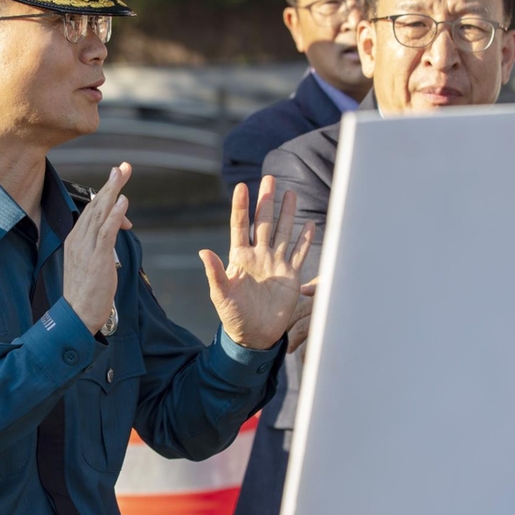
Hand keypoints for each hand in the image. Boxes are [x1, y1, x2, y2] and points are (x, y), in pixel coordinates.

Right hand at [64, 162, 133, 333]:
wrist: (77, 315)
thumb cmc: (85, 293)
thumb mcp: (91, 263)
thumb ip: (103, 245)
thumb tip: (118, 230)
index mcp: (75, 240)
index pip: (91, 211)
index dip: (106, 195)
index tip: (117, 180)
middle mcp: (78, 240)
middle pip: (95, 205)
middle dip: (110, 185)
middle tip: (123, 167)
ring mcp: (86, 248)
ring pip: (99, 213)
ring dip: (113, 191)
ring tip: (122, 174)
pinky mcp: (97, 258)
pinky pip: (106, 231)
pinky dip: (115, 214)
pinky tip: (123, 202)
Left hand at [199, 176, 313, 349]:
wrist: (254, 336)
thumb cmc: (234, 317)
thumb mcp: (221, 295)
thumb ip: (215, 273)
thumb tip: (203, 252)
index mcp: (240, 257)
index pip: (240, 225)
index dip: (241, 206)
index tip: (241, 187)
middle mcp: (259, 256)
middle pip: (263, 222)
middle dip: (266, 200)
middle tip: (269, 178)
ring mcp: (275, 264)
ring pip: (283, 231)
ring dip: (287, 213)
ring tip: (290, 192)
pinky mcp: (290, 276)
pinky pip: (299, 253)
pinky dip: (305, 238)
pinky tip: (310, 222)